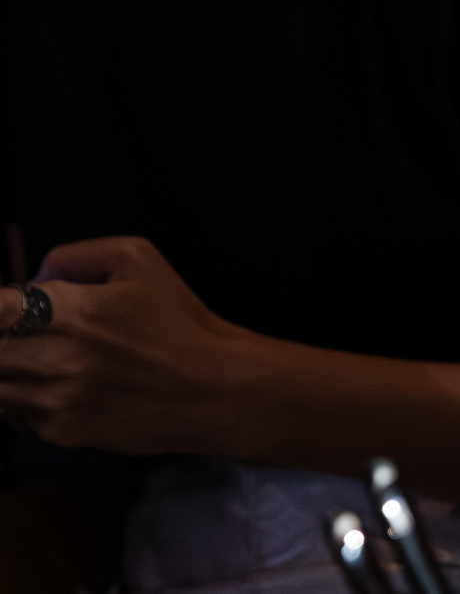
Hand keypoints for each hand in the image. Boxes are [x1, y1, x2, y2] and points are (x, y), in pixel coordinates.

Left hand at [0, 238, 263, 456]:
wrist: (210, 387)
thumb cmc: (177, 320)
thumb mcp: (138, 259)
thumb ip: (74, 256)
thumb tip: (35, 280)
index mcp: (66, 310)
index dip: (1, 310)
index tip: (10, 311)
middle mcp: (51, 357)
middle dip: (5, 340)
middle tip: (28, 335)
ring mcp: (50, 400)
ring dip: (11, 369)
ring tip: (44, 359)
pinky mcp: (57, 432)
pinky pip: (12, 414)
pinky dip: (23, 398)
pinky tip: (58, 386)